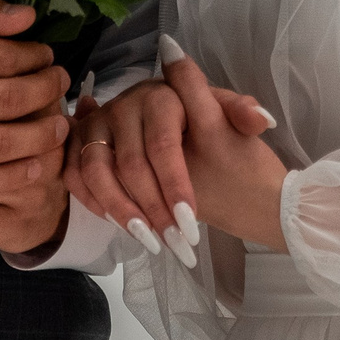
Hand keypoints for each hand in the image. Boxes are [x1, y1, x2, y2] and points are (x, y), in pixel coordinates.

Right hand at [0, 0, 70, 205]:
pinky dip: (9, 179)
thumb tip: (27, 18)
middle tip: (60, 86)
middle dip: (45, 94)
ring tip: (58, 126)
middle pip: (6, 102)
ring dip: (38, 138)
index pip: (1, 58)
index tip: (47, 57)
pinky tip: (33, 167)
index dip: (35, 58)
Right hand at [69, 46, 275, 264]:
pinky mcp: (82, 142)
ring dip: (122, 212)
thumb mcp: (229, 120)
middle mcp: (125, 104)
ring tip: (151, 243)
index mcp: (161, 94)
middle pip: (131, 165)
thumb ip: (244, 115)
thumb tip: (263, 120)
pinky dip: (94, 201)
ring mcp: (99, 122)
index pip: (163, 145)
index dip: (175, 185)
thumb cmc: (212, 130)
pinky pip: (76, 175)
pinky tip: (122, 225)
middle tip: (177, 244)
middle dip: (154, 209)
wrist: (189, 138)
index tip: (190, 222)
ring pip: (97, 171)